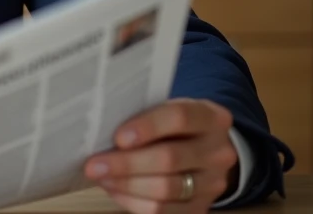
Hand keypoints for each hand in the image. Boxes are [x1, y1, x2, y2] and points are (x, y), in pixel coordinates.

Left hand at [84, 98, 239, 213]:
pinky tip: (114, 190)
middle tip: (94, 164)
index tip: (118, 137)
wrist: (205, 149)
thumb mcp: (167, 109)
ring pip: (166, 189)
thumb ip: (142, 114)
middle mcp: (218, 152)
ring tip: (100, 177)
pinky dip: (133, 201)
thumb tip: (100, 127)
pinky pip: (164, 210)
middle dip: (126, 163)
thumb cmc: (174, 125)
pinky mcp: (201, 207)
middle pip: (170, 158)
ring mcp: (213, 183)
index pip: (180, 118)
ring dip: (126, 184)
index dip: (148, 127)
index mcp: (211, 117)